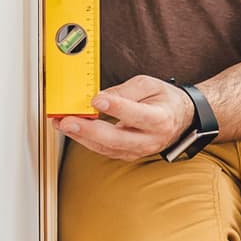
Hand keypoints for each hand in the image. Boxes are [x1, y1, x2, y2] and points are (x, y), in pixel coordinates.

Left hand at [52, 75, 195, 160]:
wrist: (179, 119)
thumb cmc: (164, 100)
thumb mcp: (149, 85)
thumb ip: (126, 91)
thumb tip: (101, 98)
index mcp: (160, 119)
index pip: (136, 115)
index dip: (116, 108)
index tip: (97, 100)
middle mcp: (149, 140)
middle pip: (116, 139)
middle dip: (88, 130)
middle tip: (68, 120)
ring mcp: (138, 151)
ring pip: (106, 148)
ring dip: (81, 136)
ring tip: (62, 123)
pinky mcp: (127, 155)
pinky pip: (103, 150)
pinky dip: (86, 140)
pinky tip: (72, 130)